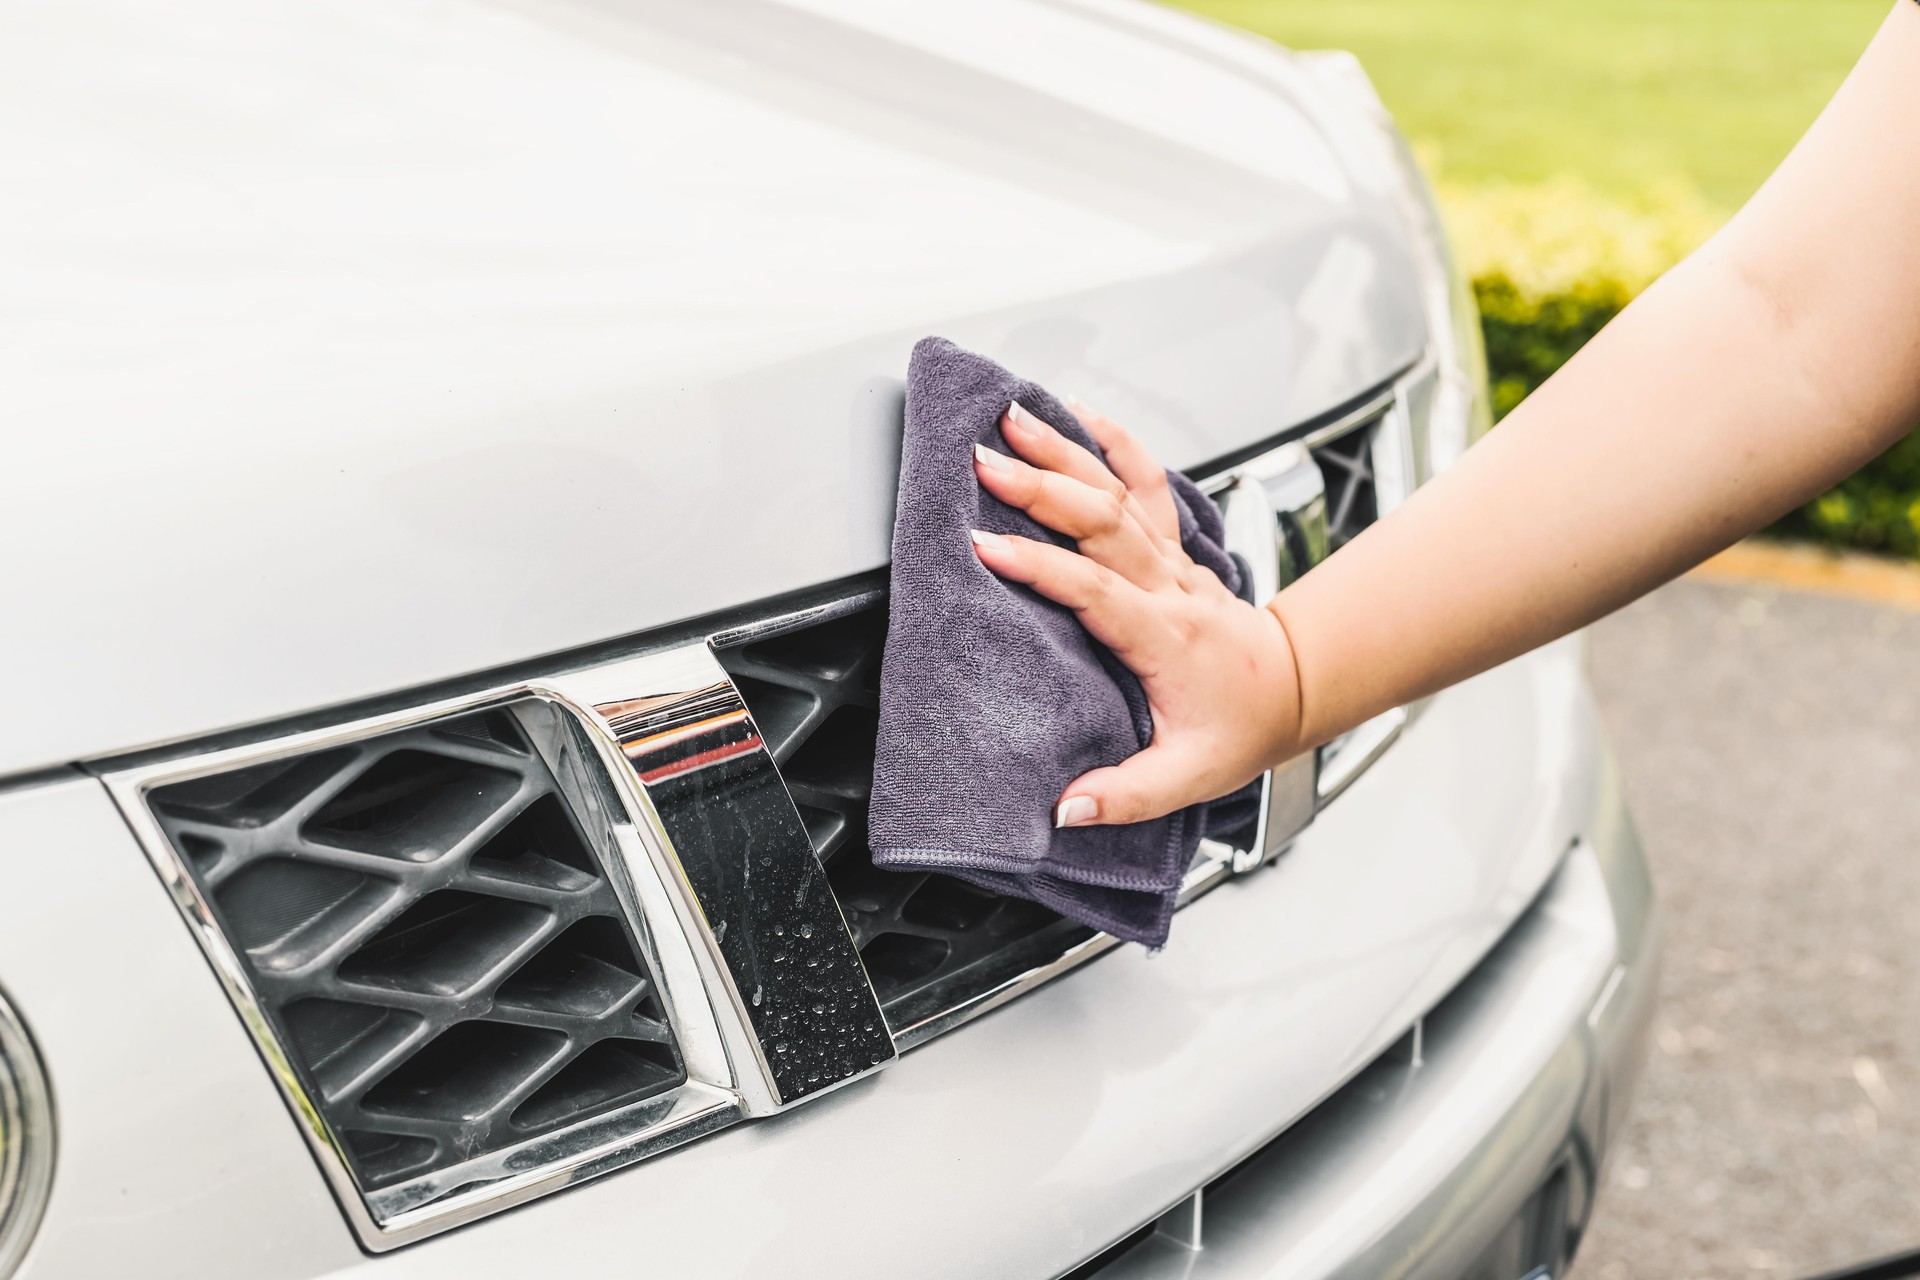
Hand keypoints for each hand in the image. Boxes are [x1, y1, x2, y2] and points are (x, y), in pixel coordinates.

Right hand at [970, 399, 1303, 827]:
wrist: (1293, 688)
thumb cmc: (1240, 727)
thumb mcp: (1188, 777)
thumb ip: (1126, 796)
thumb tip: (1065, 809)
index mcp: (1165, 637)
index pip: (1096, 590)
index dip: (1040, 565)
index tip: (985, 546)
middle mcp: (1168, 586)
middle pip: (1103, 520)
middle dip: (1040, 485)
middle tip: (982, 460)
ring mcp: (1170, 559)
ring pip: (1118, 490)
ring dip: (1064, 450)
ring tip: (1013, 417)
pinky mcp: (1169, 547)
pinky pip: (1144, 482)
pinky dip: (1113, 442)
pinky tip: (1078, 414)